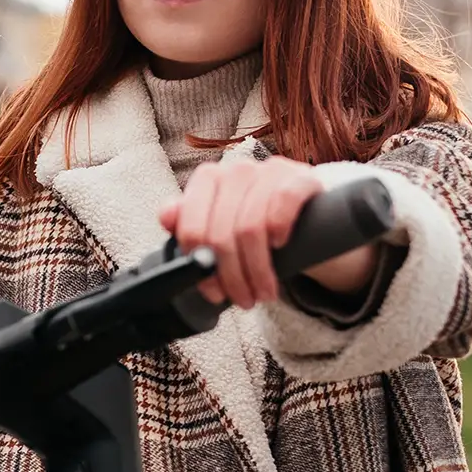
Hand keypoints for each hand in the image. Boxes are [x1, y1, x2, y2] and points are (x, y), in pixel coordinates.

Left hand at [156, 156, 325, 307]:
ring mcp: (268, 171)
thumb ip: (188, 223)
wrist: (304, 211)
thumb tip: (167, 218)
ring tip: (265, 292)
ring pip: (251, 228)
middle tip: (244, 300)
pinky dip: (279, 229)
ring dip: (258, 270)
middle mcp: (235, 171)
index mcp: (208, 180)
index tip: (215, 293)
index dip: (203, 268)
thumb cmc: (254, 221)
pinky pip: (283, 202)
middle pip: (221, 235)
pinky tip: (280, 245)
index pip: (191, 228)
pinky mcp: (300, 176)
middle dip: (232, 277)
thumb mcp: (219, 225)